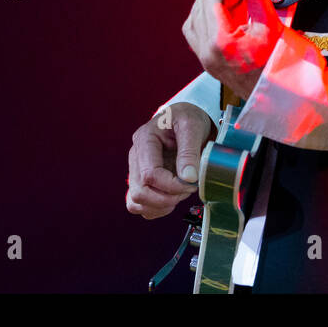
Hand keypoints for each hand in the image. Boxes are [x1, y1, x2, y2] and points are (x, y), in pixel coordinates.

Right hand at [126, 102, 214, 218]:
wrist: (186, 117)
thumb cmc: (187, 118)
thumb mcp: (192, 126)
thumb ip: (189, 151)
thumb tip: (188, 178)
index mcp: (144, 139)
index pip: (149, 174)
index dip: (172, 185)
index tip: (191, 183)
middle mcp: (136, 156)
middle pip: (139, 192)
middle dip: (166, 198)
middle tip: (187, 189)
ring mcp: (136, 169)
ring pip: (135, 202)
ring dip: (160, 205)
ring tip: (180, 193)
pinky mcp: (141, 180)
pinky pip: (139, 205)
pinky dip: (156, 209)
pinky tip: (172, 198)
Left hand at [181, 0, 283, 100]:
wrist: (275, 94)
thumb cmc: (276, 65)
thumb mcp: (271, 26)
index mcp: (222, 42)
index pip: (211, 2)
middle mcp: (208, 51)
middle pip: (198, 10)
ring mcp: (204, 58)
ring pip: (191, 22)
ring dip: (200, 3)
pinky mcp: (205, 62)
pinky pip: (193, 35)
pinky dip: (197, 19)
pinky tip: (208, 11)